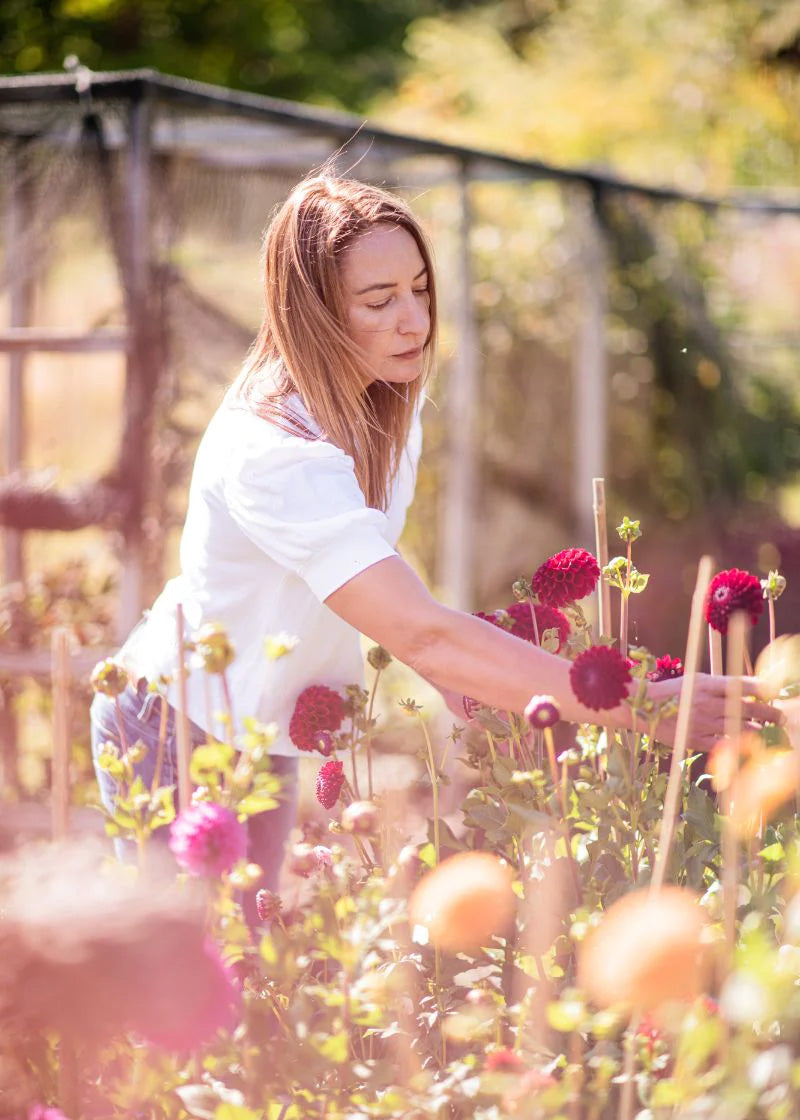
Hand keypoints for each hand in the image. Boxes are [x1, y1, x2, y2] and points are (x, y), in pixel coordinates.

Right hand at [646, 673, 782, 750]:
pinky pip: (724, 744)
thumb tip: (748, 690)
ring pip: (740, 727)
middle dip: (769, 713)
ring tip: (767, 730)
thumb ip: (719, 685)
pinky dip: (738, 743)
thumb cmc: (673, 692)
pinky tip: (746, 743)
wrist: (643, 708)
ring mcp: (702, 722)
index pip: (741, 684)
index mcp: (706, 683)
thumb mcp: (695, 681)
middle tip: (781, 717)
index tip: (774, 693)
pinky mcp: (696, 740)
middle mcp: (706, 702)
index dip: (761, 688)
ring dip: (758, 730)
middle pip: (746, 707)